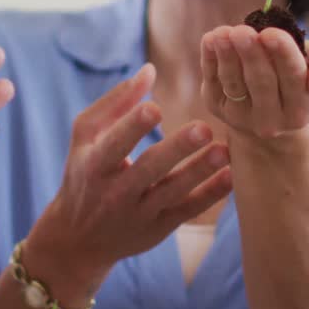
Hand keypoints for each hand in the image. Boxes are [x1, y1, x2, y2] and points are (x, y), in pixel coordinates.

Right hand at [25, 64, 232, 303]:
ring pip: (172, 192)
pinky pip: (187, 211)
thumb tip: (150, 70)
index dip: (132, 127)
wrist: (78, 238)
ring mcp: (139, 214)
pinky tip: (230, 176)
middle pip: (148, 169)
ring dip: (199, 172)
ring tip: (223, 151)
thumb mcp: (85, 137)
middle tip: (204, 128)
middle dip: (176, 150)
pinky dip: (210, 195)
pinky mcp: (159, 229)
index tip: (156, 108)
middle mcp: (116, 192)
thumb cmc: (85, 172)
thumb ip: (115, 102)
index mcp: (94, 165)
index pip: (114, 145)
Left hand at [200, 26, 308, 140]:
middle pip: (261, 82)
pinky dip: (210, 60)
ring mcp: (242, 118)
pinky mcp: (218, 109)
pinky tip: (211, 39)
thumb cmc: (306, 78)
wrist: (276, 108)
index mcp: (303, 108)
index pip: (293, 78)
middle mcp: (273, 120)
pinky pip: (213, 83)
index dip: (281, 54)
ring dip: (227, 56)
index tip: (270, 33)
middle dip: (251, 54)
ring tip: (222, 33)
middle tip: (242, 31)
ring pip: (234, 84)